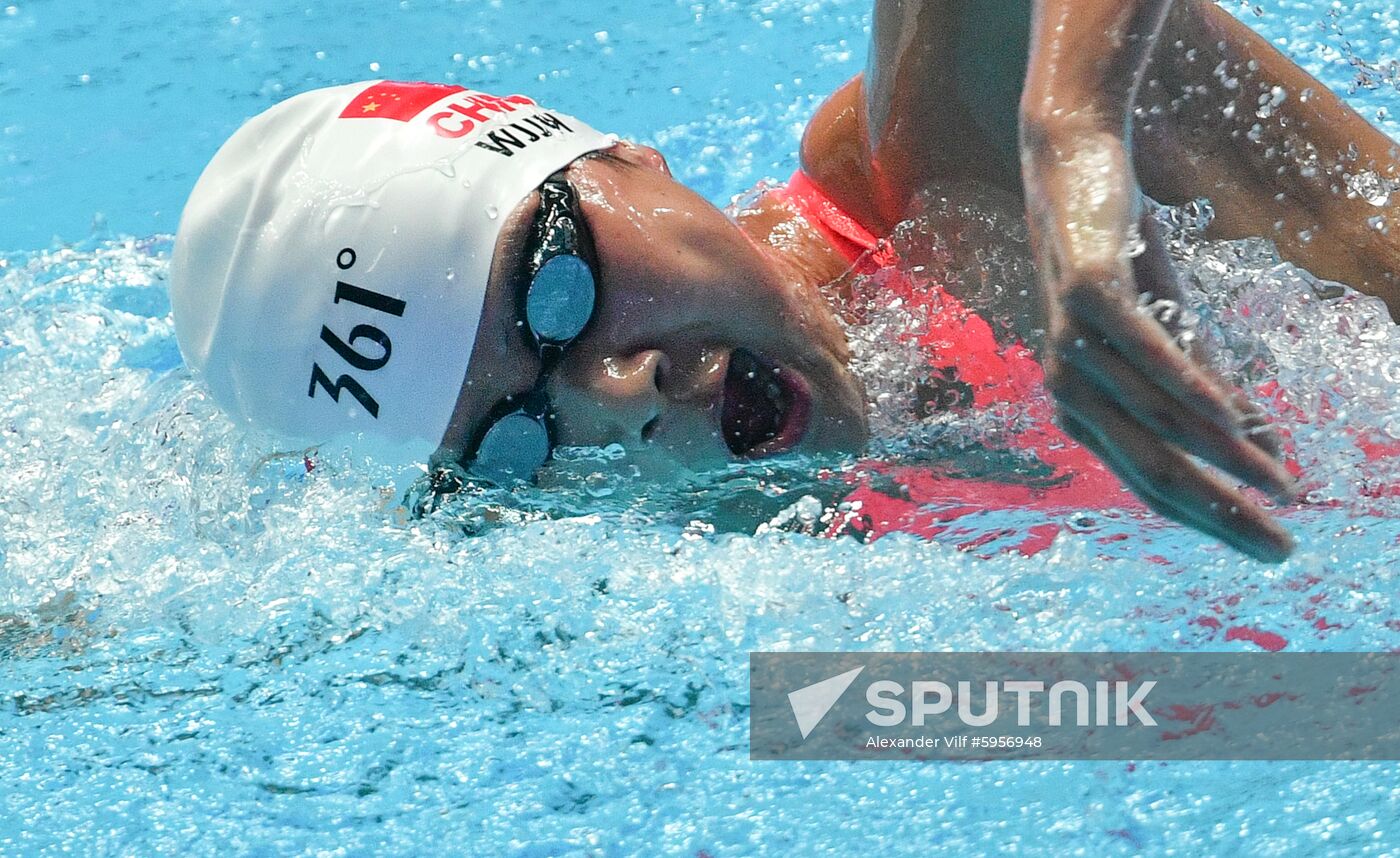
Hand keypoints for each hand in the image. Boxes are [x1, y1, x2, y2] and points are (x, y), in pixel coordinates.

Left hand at [1022, 128, 1298, 561]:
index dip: (1212, 518)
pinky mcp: (1086, 294)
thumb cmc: (1124, 255)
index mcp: (1086, 408)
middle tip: (1282, 551)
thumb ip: (1208, 390)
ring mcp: (1071, 344)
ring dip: (1222, 458)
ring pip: (1154, 419)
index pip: (1152, 482)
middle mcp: (1070, 389)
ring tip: (1279, 486)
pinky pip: (1142, 351)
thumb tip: (1261, 452)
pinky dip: (1187, 385)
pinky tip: (1230, 419)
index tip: (1272, 548)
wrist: (1075, 164)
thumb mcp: (1175, 328)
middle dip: (1221, 513)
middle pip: (1152, 468)